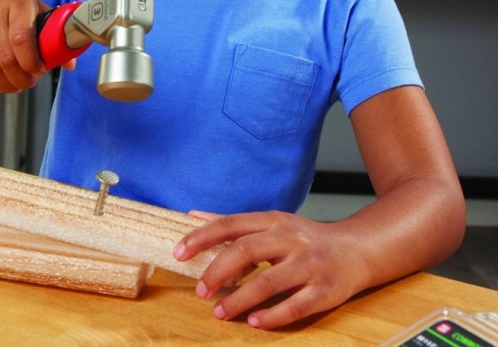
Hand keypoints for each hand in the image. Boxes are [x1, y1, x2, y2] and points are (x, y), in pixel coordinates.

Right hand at [0, 0, 47, 92]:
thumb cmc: (8, 7)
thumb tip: (70, 64)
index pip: (22, 39)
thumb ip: (53, 34)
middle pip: (7, 59)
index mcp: (17, 0)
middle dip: (22, 78)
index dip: (32, 63)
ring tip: (16, 85)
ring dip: (7, 85)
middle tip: (29, 82)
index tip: (39, 71)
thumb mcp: (32, 10)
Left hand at [173, 210, 365, 328]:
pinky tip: (254, 321)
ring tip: (219, 312)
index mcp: (273, 222)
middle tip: (200, 291)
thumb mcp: (271, 223)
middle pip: (246, 251)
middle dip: (217, 272)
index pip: (230, 225)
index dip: (202, 238)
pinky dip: (272, 315)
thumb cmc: (305, 238)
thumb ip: (233, 223)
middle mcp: (291, 239)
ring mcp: (309, 265)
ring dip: (240, 299)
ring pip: (269, 282)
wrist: (358, 250)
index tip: (179, 253)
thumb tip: (192, 215)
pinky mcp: (325, 290)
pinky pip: (296, 305)